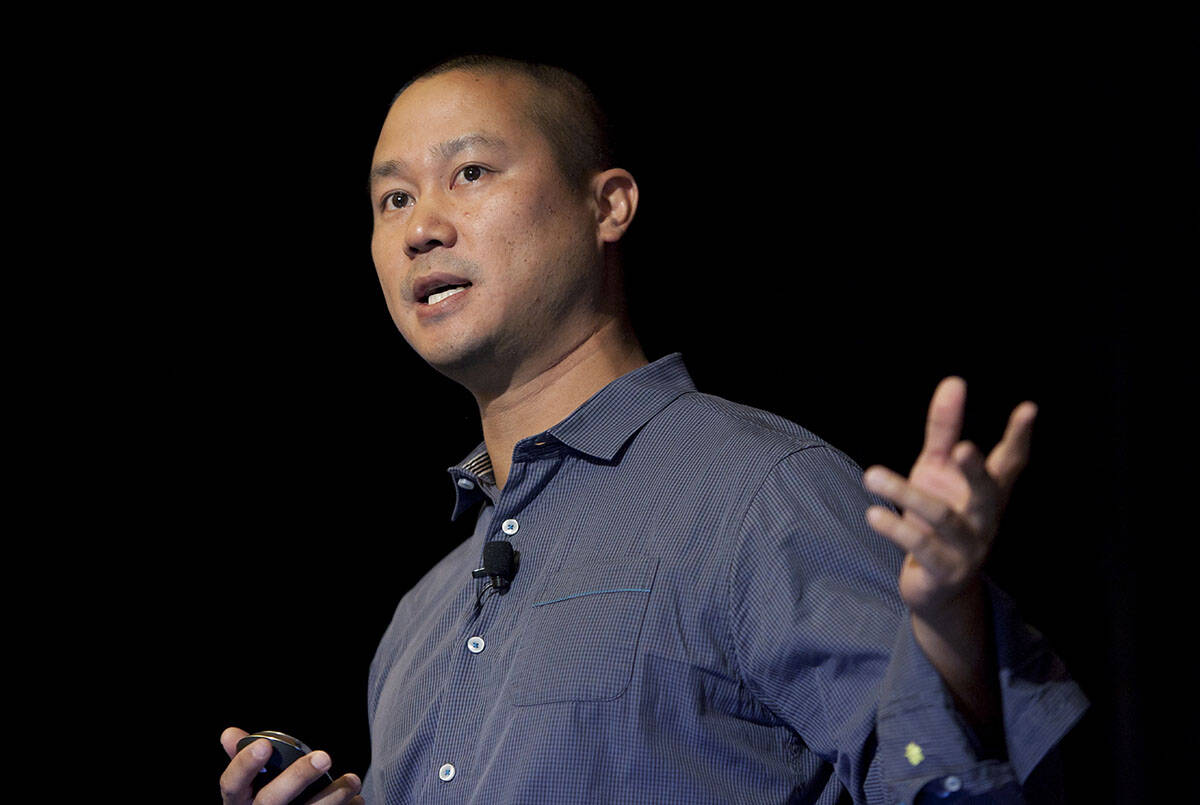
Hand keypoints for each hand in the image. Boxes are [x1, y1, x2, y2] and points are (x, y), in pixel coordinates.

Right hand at [219, 727, 363, 804]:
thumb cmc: (266, 803)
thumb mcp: (249, 787)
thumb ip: (245, 761)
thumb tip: (229, 734)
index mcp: (239, 802)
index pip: (232, 784)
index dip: (245, 765)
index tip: (264, 745)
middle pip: (271, 800)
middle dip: (297, 777)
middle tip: (325, 756)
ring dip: (332, 797)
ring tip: (353, 781)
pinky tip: (356, 801)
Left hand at [862, 376, 1035, 618]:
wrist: (934, 587)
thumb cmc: (938, 519)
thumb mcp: (936, 470)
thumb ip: (944, 429)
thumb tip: (955, 381)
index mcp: (989, 493)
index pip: (1011, 462)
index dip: (1020, 437)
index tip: (1029, 408)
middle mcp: (985, 520)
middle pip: (987, 493)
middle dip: (976, 471)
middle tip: (962, 448)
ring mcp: (968, 548)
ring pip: (942, 518)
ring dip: (905, 495)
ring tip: (871, 475)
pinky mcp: (944, 571)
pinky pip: (921, 548)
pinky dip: (895, 529)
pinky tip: (873, 513)